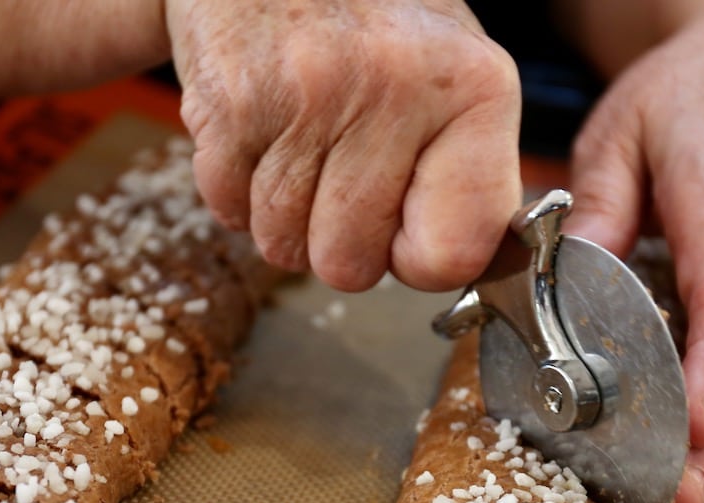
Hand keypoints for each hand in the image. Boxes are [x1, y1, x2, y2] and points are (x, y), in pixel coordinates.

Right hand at [165, 0, 522, 291]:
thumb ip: (469, 180)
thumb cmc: (374, 30)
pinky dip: (236, 189)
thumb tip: (466, 271)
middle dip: (338, 242)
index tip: (406, 225)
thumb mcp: (454, 81)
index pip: (453, 255)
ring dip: (284, 216)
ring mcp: (310, 95)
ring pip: (283, 246)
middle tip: (340, 175)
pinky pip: (229, 210)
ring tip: (300, 143)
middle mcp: (396, 88)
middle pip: (351, 267)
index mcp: (473, 89)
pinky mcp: (236, 103)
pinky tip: (261, 131)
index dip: (418, 258)